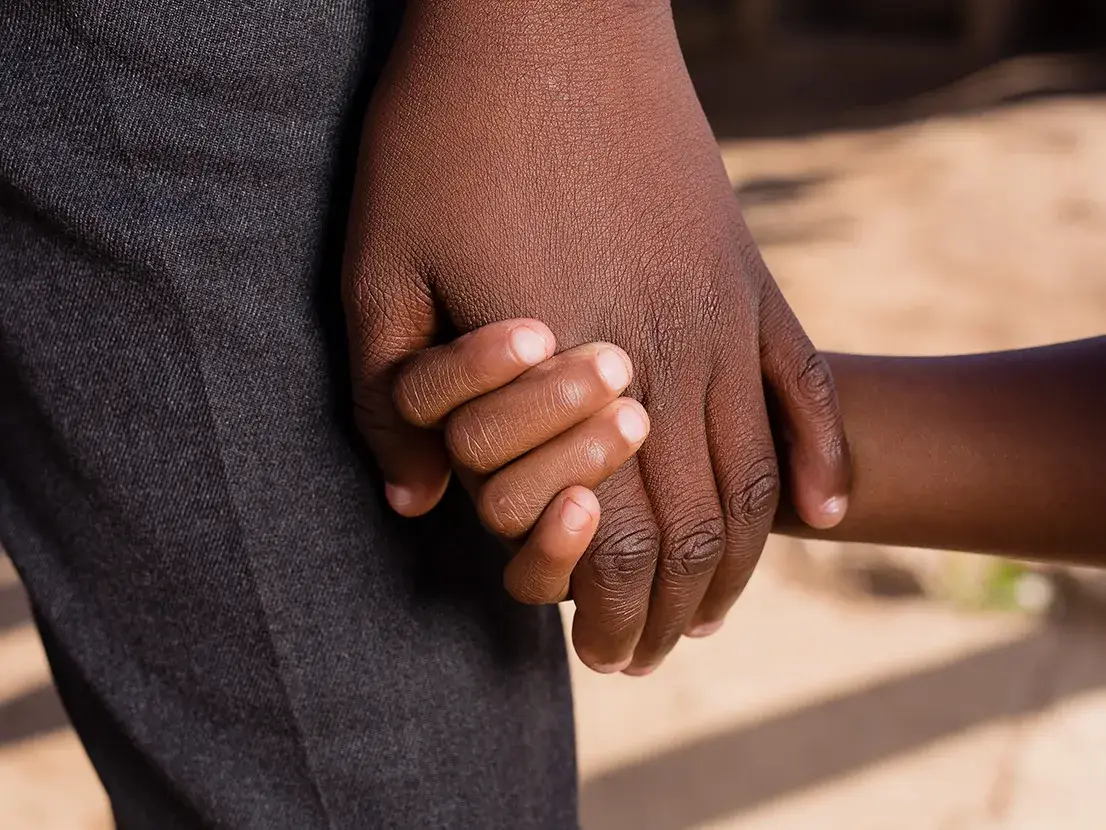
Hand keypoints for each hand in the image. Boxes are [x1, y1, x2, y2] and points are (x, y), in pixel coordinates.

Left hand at [343, 0, 850, 673]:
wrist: (543, 10)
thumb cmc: (444, 136)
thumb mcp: (374, 266)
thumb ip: (387, 399)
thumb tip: (416, 506)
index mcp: (571, 375)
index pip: (614, 543)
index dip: (610, 613)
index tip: (599, 652)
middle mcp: (667, 360)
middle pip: (697, 529)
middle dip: (673, 609)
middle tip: (648, 651)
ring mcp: (721, 315)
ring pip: (756, 475)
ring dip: (742, 559)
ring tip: (715, 609)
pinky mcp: (746, 271)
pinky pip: (806, 383)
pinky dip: (822, 457)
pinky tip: (829, 510)